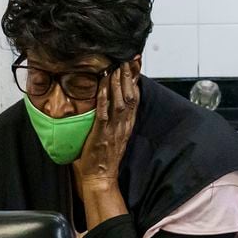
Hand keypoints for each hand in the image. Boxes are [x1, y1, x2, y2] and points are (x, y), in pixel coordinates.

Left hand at [73, 60, 138, 190]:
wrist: (101, 178)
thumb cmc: (103, 157)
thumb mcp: (114, 135)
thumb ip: (113, 119)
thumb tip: (106, 102)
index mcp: (127, 124)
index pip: (135, 97)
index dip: (136, 79)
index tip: (135, 63)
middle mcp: (124, 124)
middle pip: (130, 96)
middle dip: (129, 76)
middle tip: (126, 59)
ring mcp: (114, 129)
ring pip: (120, 101)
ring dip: (118, 83)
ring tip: (116, 67)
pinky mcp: (102, 134)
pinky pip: (104, 112)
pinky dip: (103, 97)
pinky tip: (101, 85)